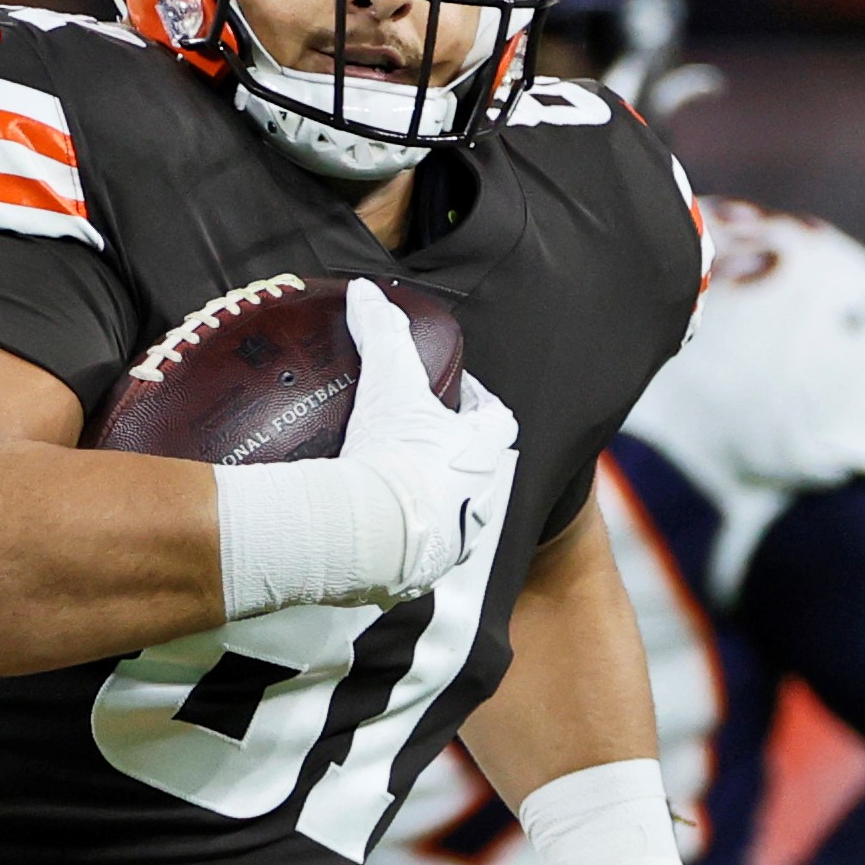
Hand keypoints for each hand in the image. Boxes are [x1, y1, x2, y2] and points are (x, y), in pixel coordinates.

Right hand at [337, 280, 519, 604]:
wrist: (369, 533)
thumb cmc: (393, 453)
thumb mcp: (390, 381)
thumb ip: (382, 331)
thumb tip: (366, 292)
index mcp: (484, 451)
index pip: (498, 417)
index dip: (477, 401)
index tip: (451, 391)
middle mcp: (482, 498)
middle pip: (482, 467)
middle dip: (457, 454)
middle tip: (420, 439)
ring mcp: (455, 540)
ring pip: (456, 513)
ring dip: (435, 498)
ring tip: (397, 483)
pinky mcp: (423, 572)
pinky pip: (421, 550)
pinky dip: (405, 536)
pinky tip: (377, 526)